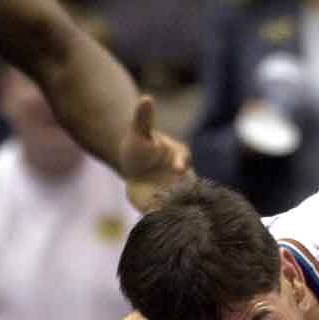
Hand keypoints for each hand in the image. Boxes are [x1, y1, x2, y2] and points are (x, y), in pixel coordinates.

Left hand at [120, 95, 192, 210]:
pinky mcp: (164, 207)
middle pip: (185, 185)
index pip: (184, 160)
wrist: (134, 165)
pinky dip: (160, 218)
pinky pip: (165, 214)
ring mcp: (175, 193)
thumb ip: (144, 118)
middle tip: (173, 197)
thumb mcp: (139, 131)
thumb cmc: (139, 145)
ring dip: (173, 208)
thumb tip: (146, 98)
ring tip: (163, 213)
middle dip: (181, 191)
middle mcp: (182, 177)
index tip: (178, 167)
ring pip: (178, 202)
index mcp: (179, 156)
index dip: (181, 164)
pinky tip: (154, 222)